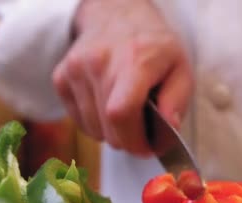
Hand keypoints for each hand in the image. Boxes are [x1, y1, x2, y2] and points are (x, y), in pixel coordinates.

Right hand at [52, 0, 192, 155]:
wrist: (118, 16)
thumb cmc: (153, 47)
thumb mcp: (180, 68)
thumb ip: (177, 101)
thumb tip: (169, 129)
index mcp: (133, 61)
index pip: (122, 113)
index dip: (134, 140)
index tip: (147, 147)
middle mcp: (99, 63)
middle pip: (107, 127)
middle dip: (128, 141)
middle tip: (142, 136)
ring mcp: (75, 69)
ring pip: (92, 129)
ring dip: (111, 133)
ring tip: (127, 116)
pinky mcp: (61, 77)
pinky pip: (78, 121)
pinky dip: (95, 124)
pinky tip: (108, 107)